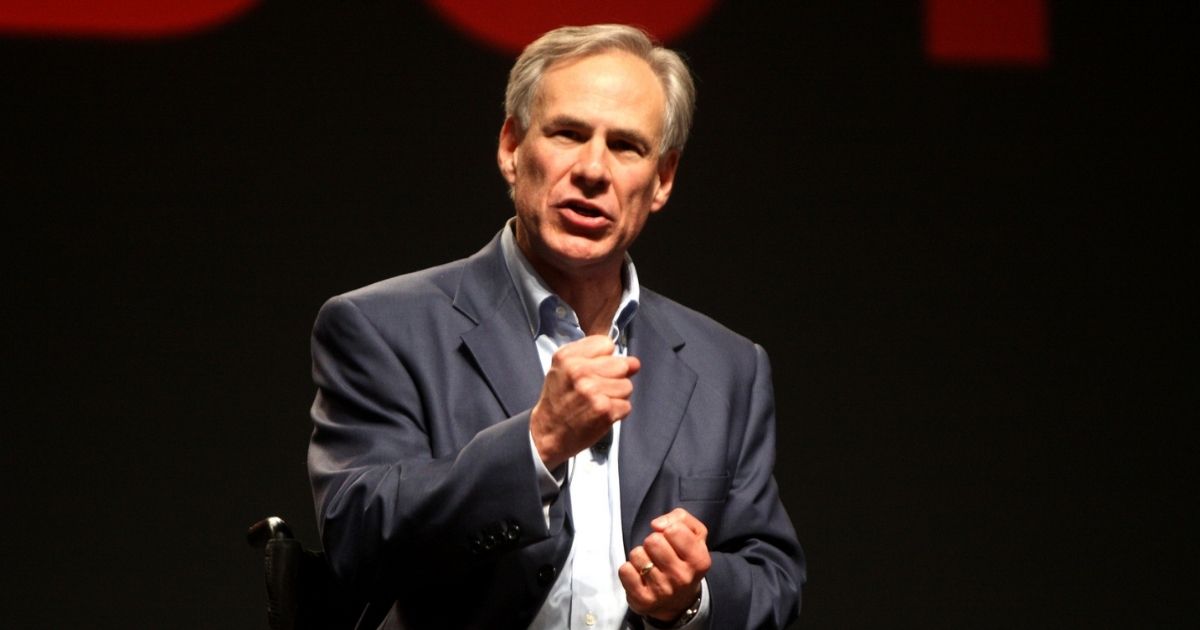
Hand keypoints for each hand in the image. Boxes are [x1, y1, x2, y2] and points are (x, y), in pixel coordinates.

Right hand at [530, 335, 639, 468]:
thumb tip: (634, 363)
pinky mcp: (603, 410)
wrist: (547, 433)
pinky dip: (617, 412)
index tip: (592, 370)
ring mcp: (592, 391)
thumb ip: (597, 358)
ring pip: (627, 386)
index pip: (607, 344)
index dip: (604, 359)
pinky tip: (599, 414)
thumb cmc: (558, 400)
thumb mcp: (564, 368)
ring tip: (597, 402)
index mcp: (567, 357)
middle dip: (614, 378)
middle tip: (596, 389)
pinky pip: (626, 406)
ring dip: (616, 396)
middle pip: (622, 365)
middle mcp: (579, 372)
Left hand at [619, 508, 711, 622]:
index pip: (674, 530)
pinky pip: (625, 571)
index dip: (668, 529)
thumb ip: (680, 518)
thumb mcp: (694, 534)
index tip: (670, 539)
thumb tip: (656, 525)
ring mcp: (662, 591)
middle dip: (652, 541)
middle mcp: (683, 578)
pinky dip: (629, 569)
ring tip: (650, 565)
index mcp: (699, 560)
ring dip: (640, 556)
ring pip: (637, 555)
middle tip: (658, 552)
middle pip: (653, 541)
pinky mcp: (643, 600)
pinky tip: (640, 576)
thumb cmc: (684, 558)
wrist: (679, 601)